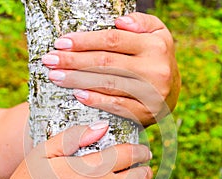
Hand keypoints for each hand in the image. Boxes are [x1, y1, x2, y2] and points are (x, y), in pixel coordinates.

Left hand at [42, 12, 180, 125]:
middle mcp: (155, 69)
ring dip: (78, 80)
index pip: (112, 41)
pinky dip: (97, 100)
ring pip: (108, 84)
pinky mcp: (146, 113)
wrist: (172, 92)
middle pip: (106, 62)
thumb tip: (119, 21)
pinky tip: (78, 95)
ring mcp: (152, 93)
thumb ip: (142, 23)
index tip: (60, 43)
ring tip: (56, 76)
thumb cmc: (156, 60)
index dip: (84, 41)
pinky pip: (118, 106)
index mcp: (155, 45)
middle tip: (49, 60)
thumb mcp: (158, 35)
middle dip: (74, 61)